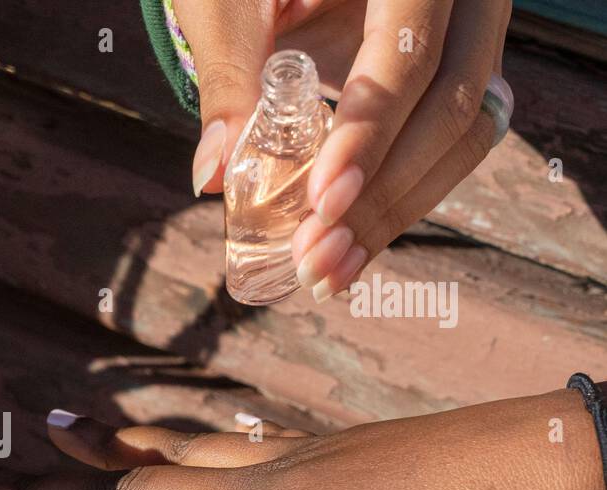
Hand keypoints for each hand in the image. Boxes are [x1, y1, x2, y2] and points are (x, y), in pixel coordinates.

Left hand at [179, 0, 510, 296]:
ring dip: (395, 213)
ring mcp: (468, 38)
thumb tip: (212, 175)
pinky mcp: (455, 77)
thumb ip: (229, 76)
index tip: (323, 202)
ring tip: (326, 273)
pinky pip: (449, 146)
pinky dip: (398, 202)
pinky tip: (349, 252)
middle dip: (383, 195)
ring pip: (463, 135)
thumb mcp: (230, 6)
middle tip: (315, 260)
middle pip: (451, 105)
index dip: (370, 134)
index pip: (409, 55)